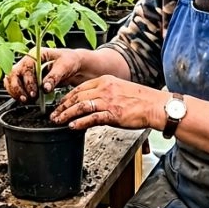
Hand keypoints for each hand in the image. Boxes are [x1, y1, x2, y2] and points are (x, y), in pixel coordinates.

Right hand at [4, 48, 85, 102]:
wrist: (75, 65)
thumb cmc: (70, 61)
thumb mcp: (65, 66)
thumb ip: (54, 76)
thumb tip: (45, 87)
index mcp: (35, 54)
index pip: (24, 68)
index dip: (27, 82)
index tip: (34, 93)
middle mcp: (28, 61)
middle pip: (13, 74)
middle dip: (18, 88)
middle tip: (27, 99)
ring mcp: (27, 70)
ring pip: (11, 81)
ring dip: (16, 92)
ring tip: (26, 101)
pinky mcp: (28, 79)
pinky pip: (16, 86)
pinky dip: (18, 93)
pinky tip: (26, 100)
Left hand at [50, 75, 168, 130]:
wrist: (155, 105)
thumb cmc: (141, 99)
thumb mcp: (119, 90)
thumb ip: (105, 94)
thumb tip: (92, 103)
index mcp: (105, 81)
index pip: (80, 87)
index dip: (67, 96)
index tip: (59, 103)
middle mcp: (105, 89)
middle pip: (77, 96)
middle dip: (62, 106)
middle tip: (53, 114)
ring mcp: (108, 101)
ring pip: (81, 106)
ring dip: (66, 114)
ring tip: (57, 120)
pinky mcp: (112, 114)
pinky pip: (92, 118)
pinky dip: (79, 122)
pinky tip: (72, 126)